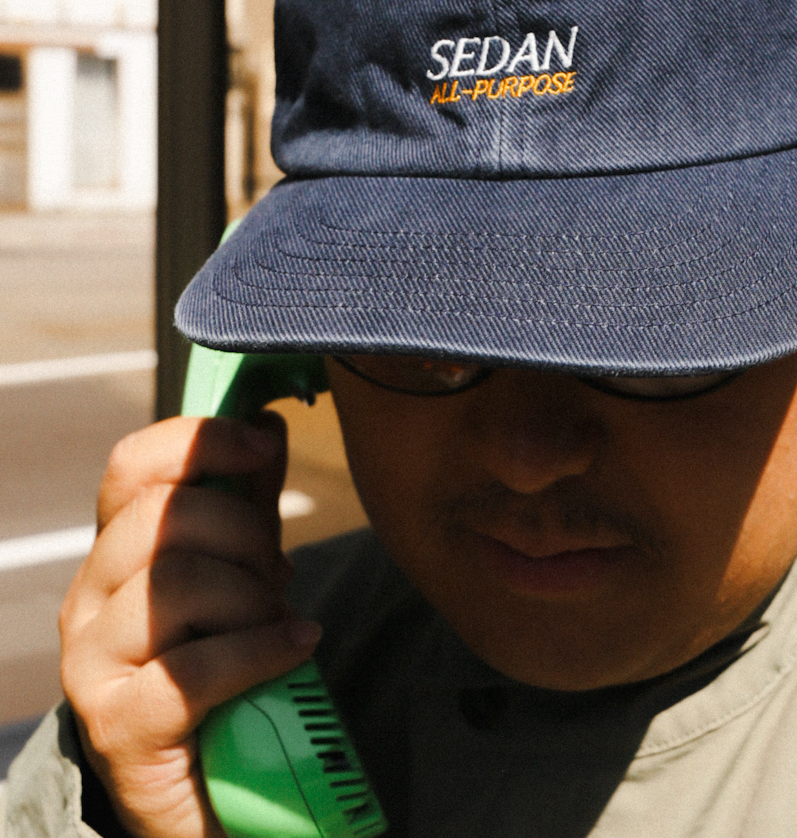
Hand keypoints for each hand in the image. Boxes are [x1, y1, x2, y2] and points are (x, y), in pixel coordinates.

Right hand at [60, 413, 321, 837]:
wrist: (208, 786)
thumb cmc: (220, 667)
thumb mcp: (238, 572)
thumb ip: (247, 505)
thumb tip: (268, 423)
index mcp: (114, 554)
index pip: (131, 468)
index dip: (199, 442)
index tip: (263, 446)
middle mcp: (88, 601)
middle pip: (163, 520)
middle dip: (245, 535)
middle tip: (277, 575)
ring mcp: (91, 664)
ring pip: (178, 585)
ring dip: (253, 601)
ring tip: (279, 624)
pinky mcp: (116, 725)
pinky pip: (193, 670)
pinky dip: (261, 652)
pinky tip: (296, 648)